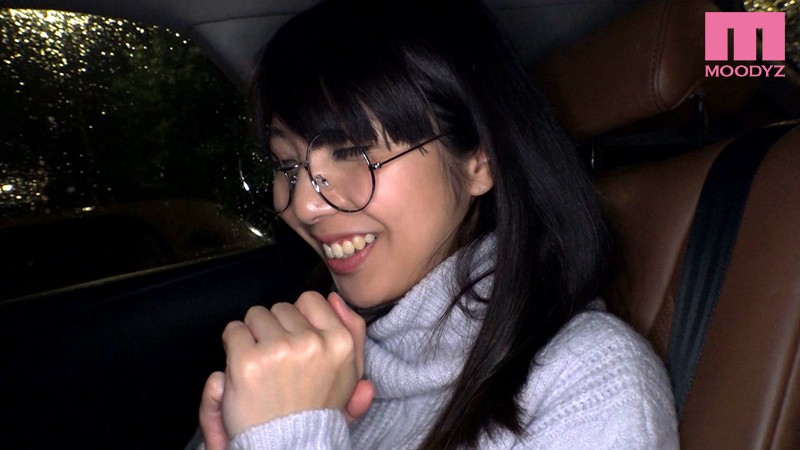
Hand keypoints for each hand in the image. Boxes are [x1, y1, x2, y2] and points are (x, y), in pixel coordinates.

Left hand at [199, 291, 373, 446]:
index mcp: (340, 342)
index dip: (298, 320)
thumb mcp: (350, 373)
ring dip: (254, 335)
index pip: (310, 300)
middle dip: (276, 328)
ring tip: (262, 364)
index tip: (295, 342)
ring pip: (255, 315)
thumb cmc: (317, 409)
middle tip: (278, 360)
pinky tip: (243, 367)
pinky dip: (233, 346)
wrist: (289, 444)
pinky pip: (233, 331)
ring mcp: (279, 351)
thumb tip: (335, 298)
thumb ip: (352, 331)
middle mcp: (312, 343)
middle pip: (281, 308)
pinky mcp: (247, 362)